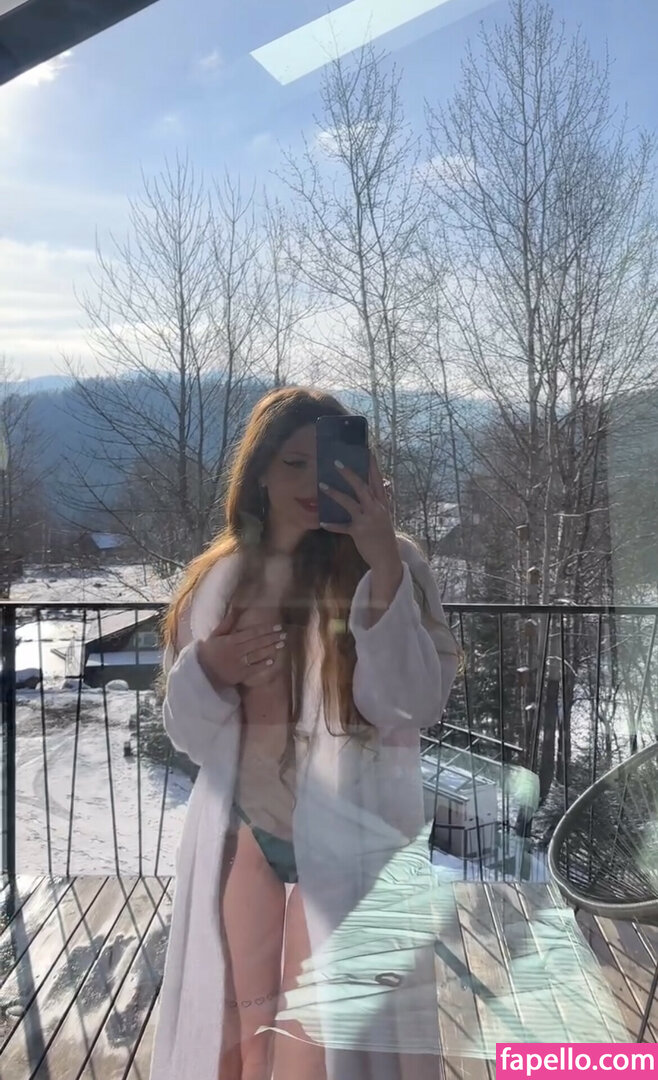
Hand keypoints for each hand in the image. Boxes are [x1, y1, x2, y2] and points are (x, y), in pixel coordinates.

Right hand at [197, 608, 287, 690]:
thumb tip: (235, 609)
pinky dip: (263, 664)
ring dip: (271, 649)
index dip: (266, 629)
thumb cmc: (209, 652)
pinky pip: (254, 669)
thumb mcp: (215, 635)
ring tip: (282, 644)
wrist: (201, 672)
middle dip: (272, 638)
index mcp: (231, 640)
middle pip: (257, 643)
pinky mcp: (240, 675)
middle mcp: (236, 651)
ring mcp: (239, 664)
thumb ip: (226, 623)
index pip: (252, 633)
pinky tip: (272, 660)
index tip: (277, 626)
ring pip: (257, 655)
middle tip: (284, 634)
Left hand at [319, 453, 401, 573]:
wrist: (388, 558)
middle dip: (349, 474)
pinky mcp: (358, 532)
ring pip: (349, 502)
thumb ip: (380, 502)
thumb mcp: (385, 516)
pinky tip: (322, 522)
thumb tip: (381, 486)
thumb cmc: (384, 536)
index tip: (367, 451)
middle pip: (362, 487)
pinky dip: (332, 524)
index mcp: (382, 504)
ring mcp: (367, 520)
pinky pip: (342, 527)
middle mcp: (375, 509)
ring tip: (322, 486)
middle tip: (337, 462)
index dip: (372, 466)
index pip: (378, 481)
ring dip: (335, 493)